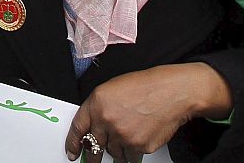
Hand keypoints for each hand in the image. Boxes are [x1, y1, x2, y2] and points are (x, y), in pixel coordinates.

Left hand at [66, 63, 230, 161]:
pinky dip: (133, 150)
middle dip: (92, 155)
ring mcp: (123, 135)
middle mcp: (107, 120)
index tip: (71, 152)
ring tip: (129, 134)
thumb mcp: (112, 90)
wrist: (172, 92)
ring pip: (113, 152)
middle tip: (91, 160)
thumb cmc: (145, 87)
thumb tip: (93, 127)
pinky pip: (130, 156)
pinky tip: (140, 136)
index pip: (78, 128)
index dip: (72, 143)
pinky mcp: (138, 147)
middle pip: (93, 146)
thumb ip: (99, 109)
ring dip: (118, 148)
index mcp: (97, 103)